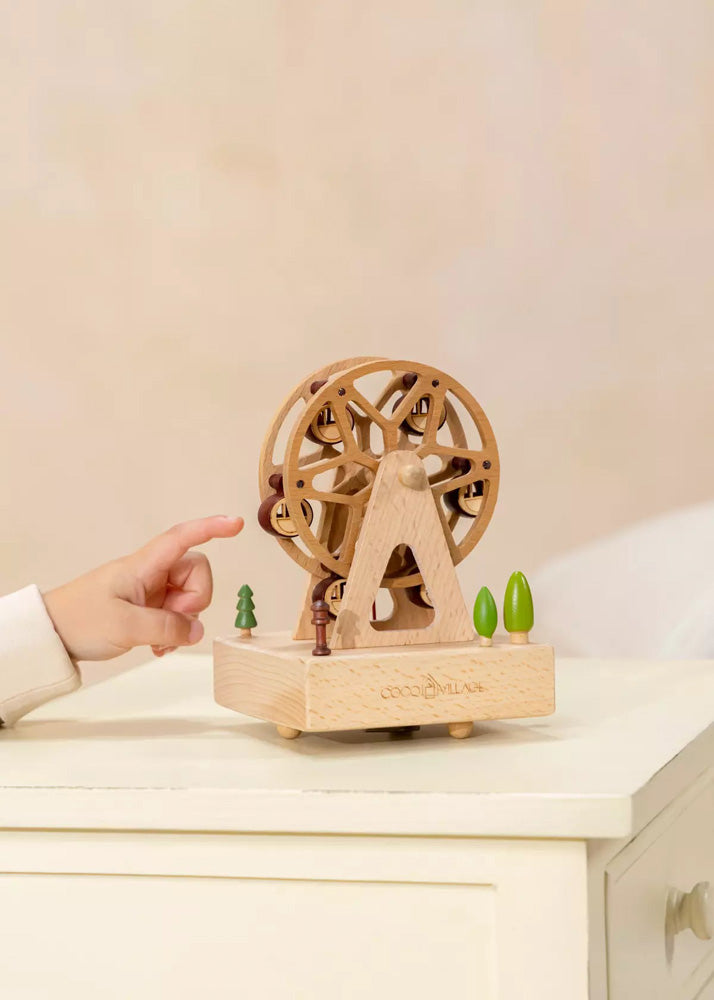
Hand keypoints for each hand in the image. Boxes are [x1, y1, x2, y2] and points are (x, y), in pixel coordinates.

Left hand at [43, 515, 243, 660]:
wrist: (50, 635)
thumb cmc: (79, 620)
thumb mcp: (125, 626)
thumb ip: (167, 628)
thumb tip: (196, 631)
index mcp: (144, 565)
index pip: (182, 537)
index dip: (211, 528)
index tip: (236, 524)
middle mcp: (151, 573)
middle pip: (196, 575)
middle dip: (194, 603)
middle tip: (170, 624)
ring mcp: (150, 591)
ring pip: (188, 599)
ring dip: (182, 624)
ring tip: (157, 642)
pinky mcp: (147, 609)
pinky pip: (176, 616)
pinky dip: (173, 632)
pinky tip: (156, 646)